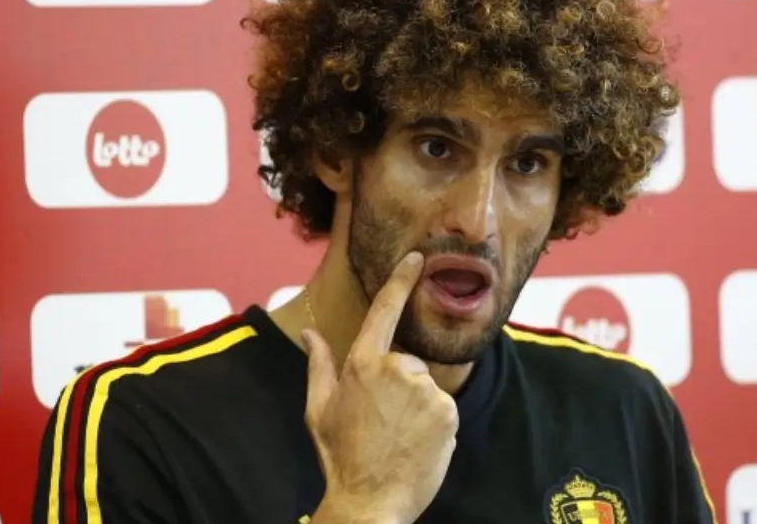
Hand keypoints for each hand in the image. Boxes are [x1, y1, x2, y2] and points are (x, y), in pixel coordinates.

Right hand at [303, 252, 458, 523]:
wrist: (370, 500)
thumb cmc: (340, 455)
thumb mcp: (319, 409)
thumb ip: (319, 365)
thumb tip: (309, 334)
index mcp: (361, 364)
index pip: (384, 312)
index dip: (401, 281)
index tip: (416, 257)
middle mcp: (396, 369)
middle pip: (406, 362)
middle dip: (398, 384)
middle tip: (381, 420)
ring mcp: (424, 390)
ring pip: (425, 387)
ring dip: (417, 406)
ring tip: (397, 435)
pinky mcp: (447, 410)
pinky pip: (442, 407)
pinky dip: (434, 423)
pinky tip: (416, 443)